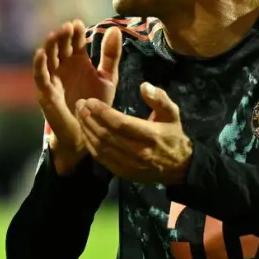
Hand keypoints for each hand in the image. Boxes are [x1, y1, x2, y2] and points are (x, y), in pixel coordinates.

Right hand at [34, 21, 120, 174]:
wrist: (88, 132)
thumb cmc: (96, 104)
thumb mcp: (107, 77)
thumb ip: (111, 55)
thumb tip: (115, 29)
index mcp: (78, 62)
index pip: (75, 42)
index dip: (76, 33)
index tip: (79, 23)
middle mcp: (64, 67)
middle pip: (61, 46)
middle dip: (63, 36)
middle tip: (69, 27)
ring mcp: (53, 78)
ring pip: (49, 57)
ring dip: (51, 45)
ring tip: (56, 34)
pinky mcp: (46, 92)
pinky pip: (40, 76)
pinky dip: (39, 64)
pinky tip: (41, 53)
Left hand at [76, 82, 193, 184]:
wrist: (179, 167)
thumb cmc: (172, 136)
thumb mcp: (172, 114)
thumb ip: (159, 99)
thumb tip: (144, 86)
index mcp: (151, 135)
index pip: (120, 123)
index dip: (102, 112)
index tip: (90, 101)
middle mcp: (139, 152)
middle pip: (106, 135)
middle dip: (89, 118)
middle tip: (80, 105)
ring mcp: (129, 164)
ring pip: (100, 147)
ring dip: (86, 130)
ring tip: (79, 115)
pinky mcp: (122, 172)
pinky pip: (100, 157)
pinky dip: (90, 144)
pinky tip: (84, 131)